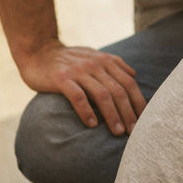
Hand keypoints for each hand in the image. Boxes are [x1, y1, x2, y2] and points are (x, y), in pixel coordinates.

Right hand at [19, 42, 146, 135]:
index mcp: (105, 61)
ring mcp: (78, 71)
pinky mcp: (61, 78)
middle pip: (118, 91)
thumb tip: (134, 74)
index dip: (138, 101)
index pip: (128, 82)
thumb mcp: (93, 55)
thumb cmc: (68, 59)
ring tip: (118, 132)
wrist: (37, 51)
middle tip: (134, 131)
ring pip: (102, 95)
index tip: (144, 119)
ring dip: (112, 115)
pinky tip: (92, 125)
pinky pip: (78, 96)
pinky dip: (86, 111)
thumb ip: (113, 63)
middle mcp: (95, 64)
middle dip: (128, 112)